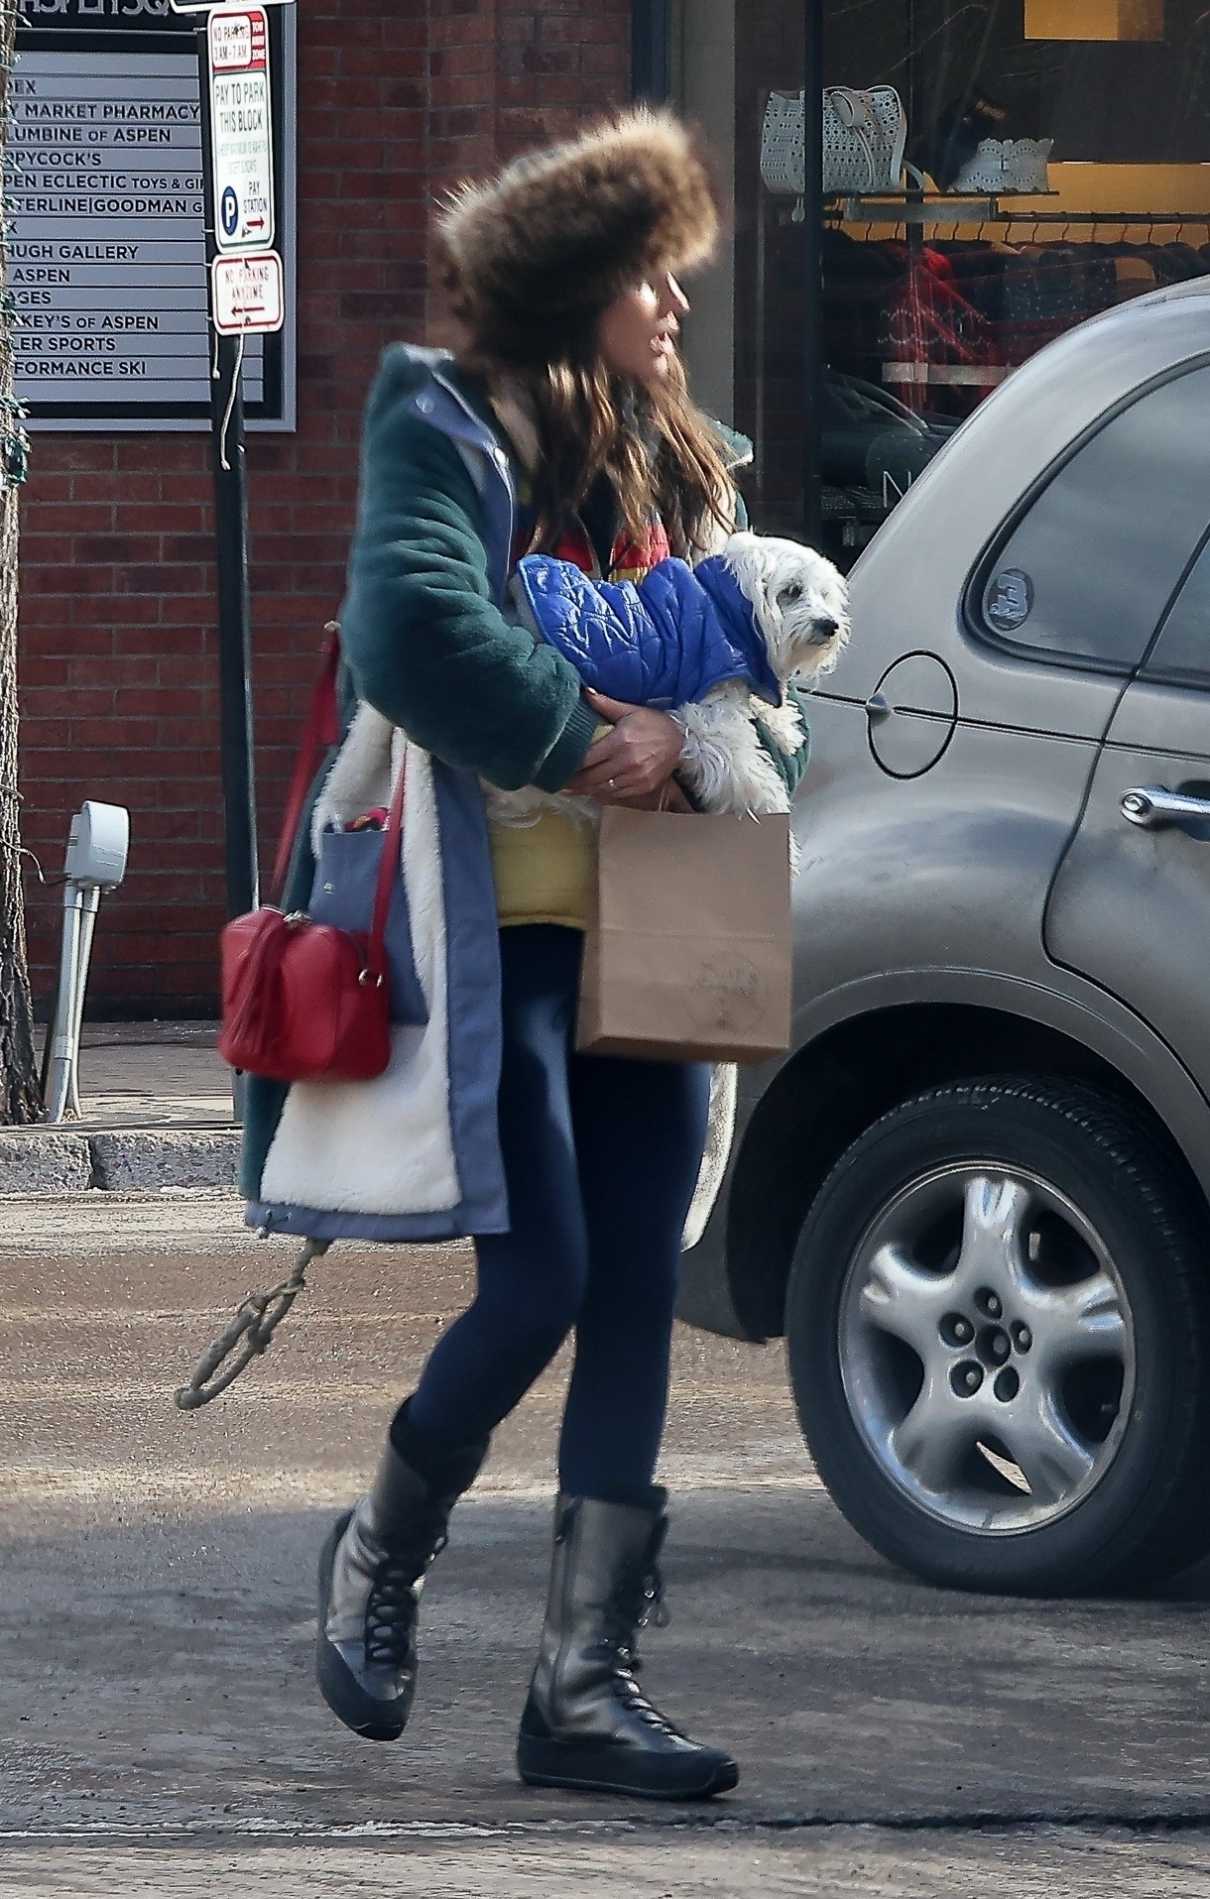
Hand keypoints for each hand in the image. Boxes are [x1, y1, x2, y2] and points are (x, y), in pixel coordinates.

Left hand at [567, 691, 684, 804]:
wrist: (683, 741)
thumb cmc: (654, 724)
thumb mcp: (631, 710)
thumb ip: (605, 704)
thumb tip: (585, 692)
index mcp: (620, 741)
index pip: (588, 758)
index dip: (571, 764)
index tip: (558, 765)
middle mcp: (627, 762)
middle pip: (591, 777)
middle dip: (573, 781)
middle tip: (558, 781)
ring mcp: (635, 777)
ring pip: (601, 789)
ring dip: (584, 790)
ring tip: (570, 789)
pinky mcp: (642, 787)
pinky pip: (616, 795)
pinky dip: (601, 794)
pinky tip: (591, 792)